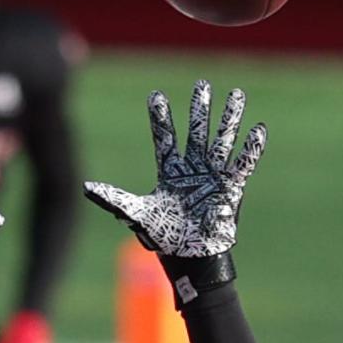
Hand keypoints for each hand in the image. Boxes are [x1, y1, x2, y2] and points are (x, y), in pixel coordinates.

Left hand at [84, 80, 265, 258]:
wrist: (190, 258)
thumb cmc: (165, 238)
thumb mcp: (137, 213)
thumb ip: (114, 198)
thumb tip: (85, 187)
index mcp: (171, 172)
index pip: (164, 138)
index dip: (160, 118)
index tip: (155, 95)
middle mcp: (193, 169)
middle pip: (197, 132)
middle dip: (200, 109)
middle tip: (202, 85)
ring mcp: (214, 176)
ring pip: (223, 140)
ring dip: (230, 118)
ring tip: (237, 94)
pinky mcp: (231, 188)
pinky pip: (243, 164)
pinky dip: (250, 149)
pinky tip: (257, 129)